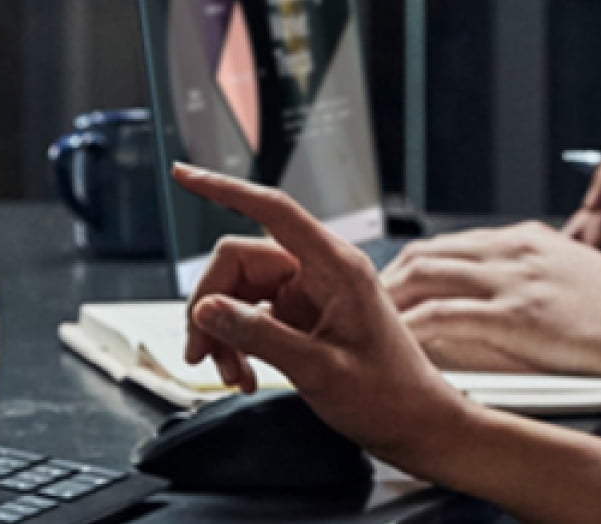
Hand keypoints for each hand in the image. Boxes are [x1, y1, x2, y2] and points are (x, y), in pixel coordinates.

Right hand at [171, 164, 493, 465]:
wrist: (415, 424)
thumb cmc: (388, 396)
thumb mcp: (319, 369)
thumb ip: (259, 336)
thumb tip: (207, 308)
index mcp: (336, 266)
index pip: (272, 209)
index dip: (224, 188)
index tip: (185, 174)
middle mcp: (320, 271)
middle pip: (238, 261)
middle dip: (210, 305)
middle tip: (199, 353)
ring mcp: (309, 293)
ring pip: (238, 291)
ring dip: (222, 332)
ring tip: (230, 375)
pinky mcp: (301, 316)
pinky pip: (251, 315)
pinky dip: (238, 344)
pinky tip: (243, 376)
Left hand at [382, 223, 600, 381]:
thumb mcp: (581, 274)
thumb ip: (543, 275)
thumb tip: (523, 292)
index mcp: (530, 240)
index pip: (453, 243)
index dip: (417, 264)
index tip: (398, 283)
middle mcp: (514, 252)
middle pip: (428, 254)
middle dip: (391, 278)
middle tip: (370, 305)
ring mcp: (511, 282)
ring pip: (425, 278)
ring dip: (392, 301)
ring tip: (372, 325)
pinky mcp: (512, 316)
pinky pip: (442, 318)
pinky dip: (412, 329)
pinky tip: (399, 342)